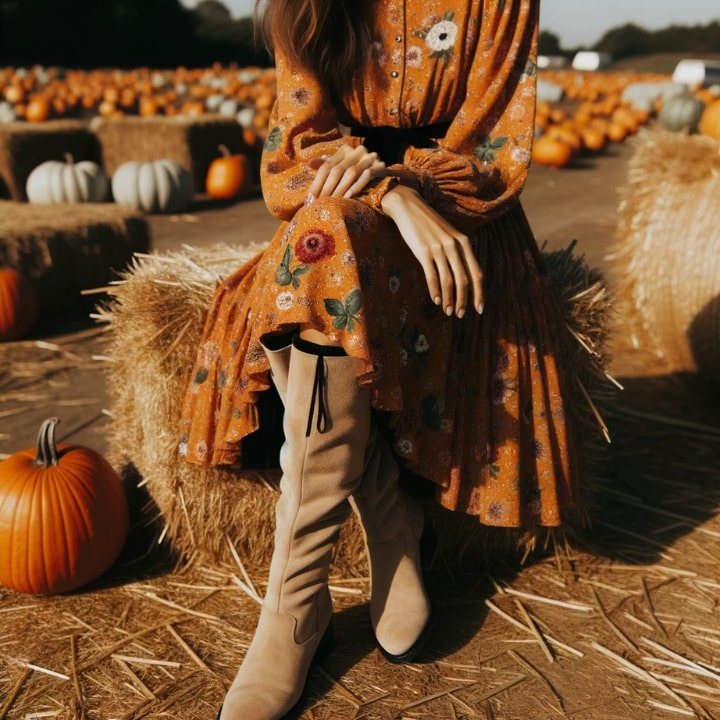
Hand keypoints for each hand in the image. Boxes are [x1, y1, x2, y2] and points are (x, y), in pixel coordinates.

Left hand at [307, 145, 385, 199]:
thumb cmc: (360, 183)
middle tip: (318, 204)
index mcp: (346, 150)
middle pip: (337, 169)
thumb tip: (309, 163)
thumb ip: (328, 167)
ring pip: (350, 172)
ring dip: (339, 189)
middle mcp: (358, 151)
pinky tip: (347, 198)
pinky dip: (355, 187)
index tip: (309, 200)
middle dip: (326, 188)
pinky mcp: (380, 167)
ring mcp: (370, 158)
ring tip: (331, 203)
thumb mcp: (342, 173)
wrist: (388, 188)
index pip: (326, 166)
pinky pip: (366, 176)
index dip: (317, 183)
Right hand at [381, 184, 483, 317]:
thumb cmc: (429, 224)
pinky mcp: (423, 251)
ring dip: (449, 300)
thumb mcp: (449, 235)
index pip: (476, 273)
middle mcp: (454, 246)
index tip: (479, 309)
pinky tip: (436, 301)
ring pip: (448, 281)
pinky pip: (432, 276)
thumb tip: (464, 279)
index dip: (479, 294)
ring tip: (448, 312)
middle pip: (464, 280)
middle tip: (459, 315)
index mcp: (464, 242)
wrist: (409, 207)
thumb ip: (458, 253)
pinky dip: (435, 291)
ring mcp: (439, 248)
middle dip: (463, 301)